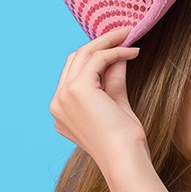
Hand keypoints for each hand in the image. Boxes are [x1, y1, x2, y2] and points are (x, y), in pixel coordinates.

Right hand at [49, 27, 149, 161]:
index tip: (117, 45)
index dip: (95, 55)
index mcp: (62, 111)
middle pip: (75, 60)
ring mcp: (64, 96)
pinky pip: (97, 59)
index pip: (73, 72)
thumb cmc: (124, 141)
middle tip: (124, 33)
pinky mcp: (77, 90)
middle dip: (100, 43)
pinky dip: (115, 51)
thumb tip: (118, 54)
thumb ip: (112, 79)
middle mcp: (57, 103)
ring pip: (83, 54)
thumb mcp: (116, 103)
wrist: (125, 158)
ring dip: (108, 41)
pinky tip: (133, 51)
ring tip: (129, 34)